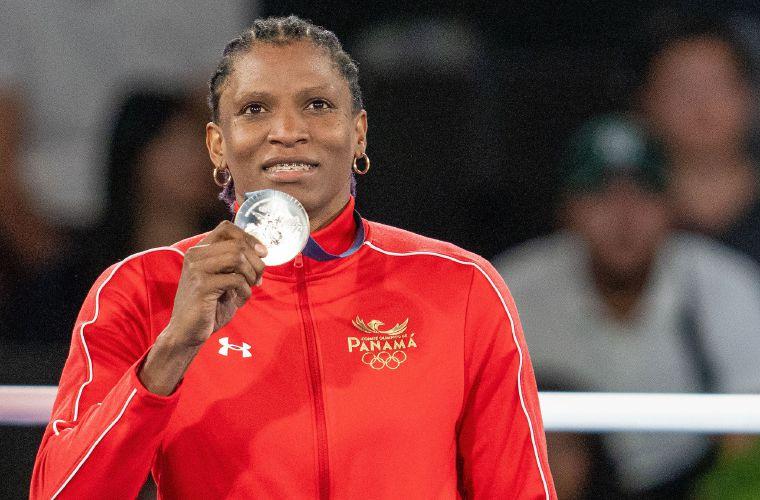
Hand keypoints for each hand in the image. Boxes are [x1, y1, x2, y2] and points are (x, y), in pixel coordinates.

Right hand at [168, 220, 266, 346]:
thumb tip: (262, 251)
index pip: (226, 228)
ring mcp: (196, 269)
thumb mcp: (224, 279)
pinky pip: (236, 279)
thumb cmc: (209, 306)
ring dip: (251, 275)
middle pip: (237, 244)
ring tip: (249, 288)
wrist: (187, 332)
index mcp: (199, 251)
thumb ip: (236, 263)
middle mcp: (195, 255)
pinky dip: (245, 291)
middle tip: (258, 279)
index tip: (262, 253)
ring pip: (237, 258)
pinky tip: (240, 302)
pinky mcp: (202, 286)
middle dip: (256, 262)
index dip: (249, 238)